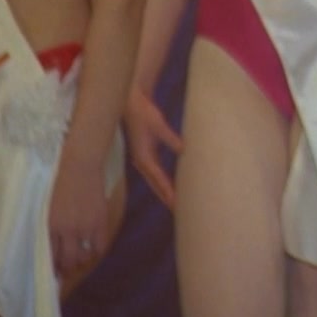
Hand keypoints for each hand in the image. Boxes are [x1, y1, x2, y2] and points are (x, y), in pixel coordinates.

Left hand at [48, 153, 108, 278]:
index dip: (51, 268)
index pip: (49, 256)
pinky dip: (96, 251)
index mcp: (49, 226)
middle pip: (67, 260)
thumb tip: (50, 240)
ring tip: (79, 261)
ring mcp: (85, 227)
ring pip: (83, 256)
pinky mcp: (100, 221)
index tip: (51, 273)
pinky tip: (93, 250)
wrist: (79, 164)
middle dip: (66, 269)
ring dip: (80, 262)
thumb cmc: (58, 180)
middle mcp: (66, 231)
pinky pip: (100, 245)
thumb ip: (48, 224)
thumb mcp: (46, 206)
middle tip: (65, 272)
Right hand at [123, 85, 182, 208]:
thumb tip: (184, 149)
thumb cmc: (145, 114)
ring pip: (154, 180)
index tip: (176, 204)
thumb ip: (171, 138)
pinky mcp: (145, 154)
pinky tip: (170, 185)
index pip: (158, 179)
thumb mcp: (159, 125)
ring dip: (163, 191)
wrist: (131, 105)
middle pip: (155, 184)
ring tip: (175, 203)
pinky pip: (154, 173)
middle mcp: (142, 162)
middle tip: (178, 211)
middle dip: (166, 197)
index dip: (168, 191)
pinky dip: (162, 181)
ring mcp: (143, 159)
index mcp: (144, 157)